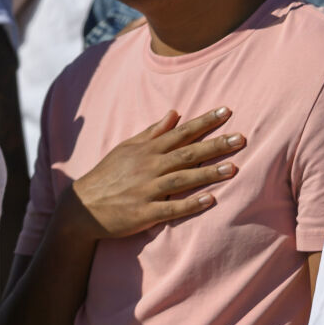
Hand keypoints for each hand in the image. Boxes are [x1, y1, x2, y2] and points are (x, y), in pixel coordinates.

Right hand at [58, 108, 240, 241]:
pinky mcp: (144, 213)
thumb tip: (174, 113)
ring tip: (233, 168)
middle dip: (215, 144)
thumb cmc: (108, 175)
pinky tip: (210, 200)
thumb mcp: (127, 148)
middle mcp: (149, 166)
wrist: (82, 207)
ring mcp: (147, 190)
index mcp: (147, 150)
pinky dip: (191, 204)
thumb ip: (153, 132)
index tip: (227, 111)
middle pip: (187, 153)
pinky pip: (171, 208)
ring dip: (208, 173)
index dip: (205, 121)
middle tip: (241, 138)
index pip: (181, 132)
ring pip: (183, 179)